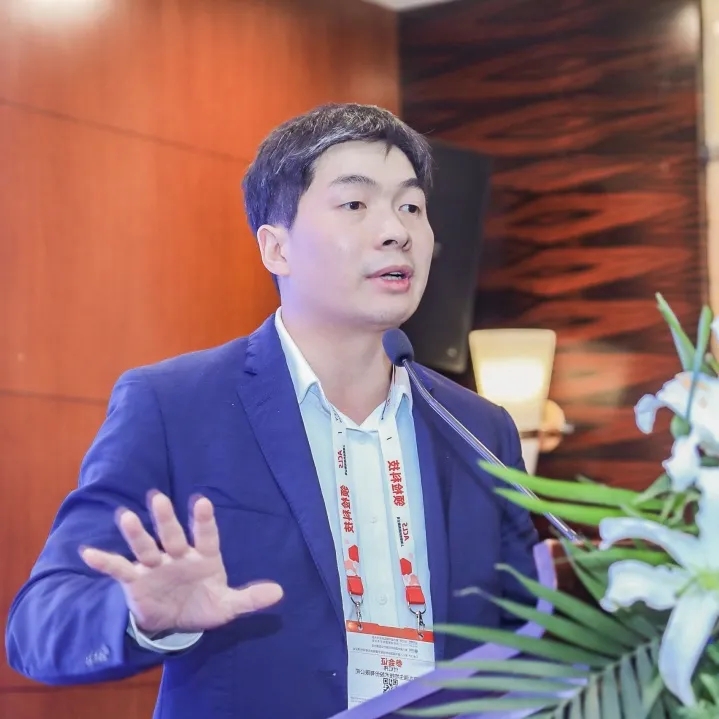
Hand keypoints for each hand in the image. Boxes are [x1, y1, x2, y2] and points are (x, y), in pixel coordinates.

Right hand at [80, 491, 282, 634]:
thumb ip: (249, 598)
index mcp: (203, 557)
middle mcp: (178, 556)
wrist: (175, 622)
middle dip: (165, 519)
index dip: (204, 521)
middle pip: (171, 535)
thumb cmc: (203, 604)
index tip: (202, 502)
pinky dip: (104, 561)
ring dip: (136, 533)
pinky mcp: (136, 580)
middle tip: (159, 498)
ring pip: (145, 546)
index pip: (205, 536)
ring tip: (125, 516)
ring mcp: (155, 566)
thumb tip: (280, 592)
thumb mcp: (227, 605)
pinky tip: (88, 552)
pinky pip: (118, 568)